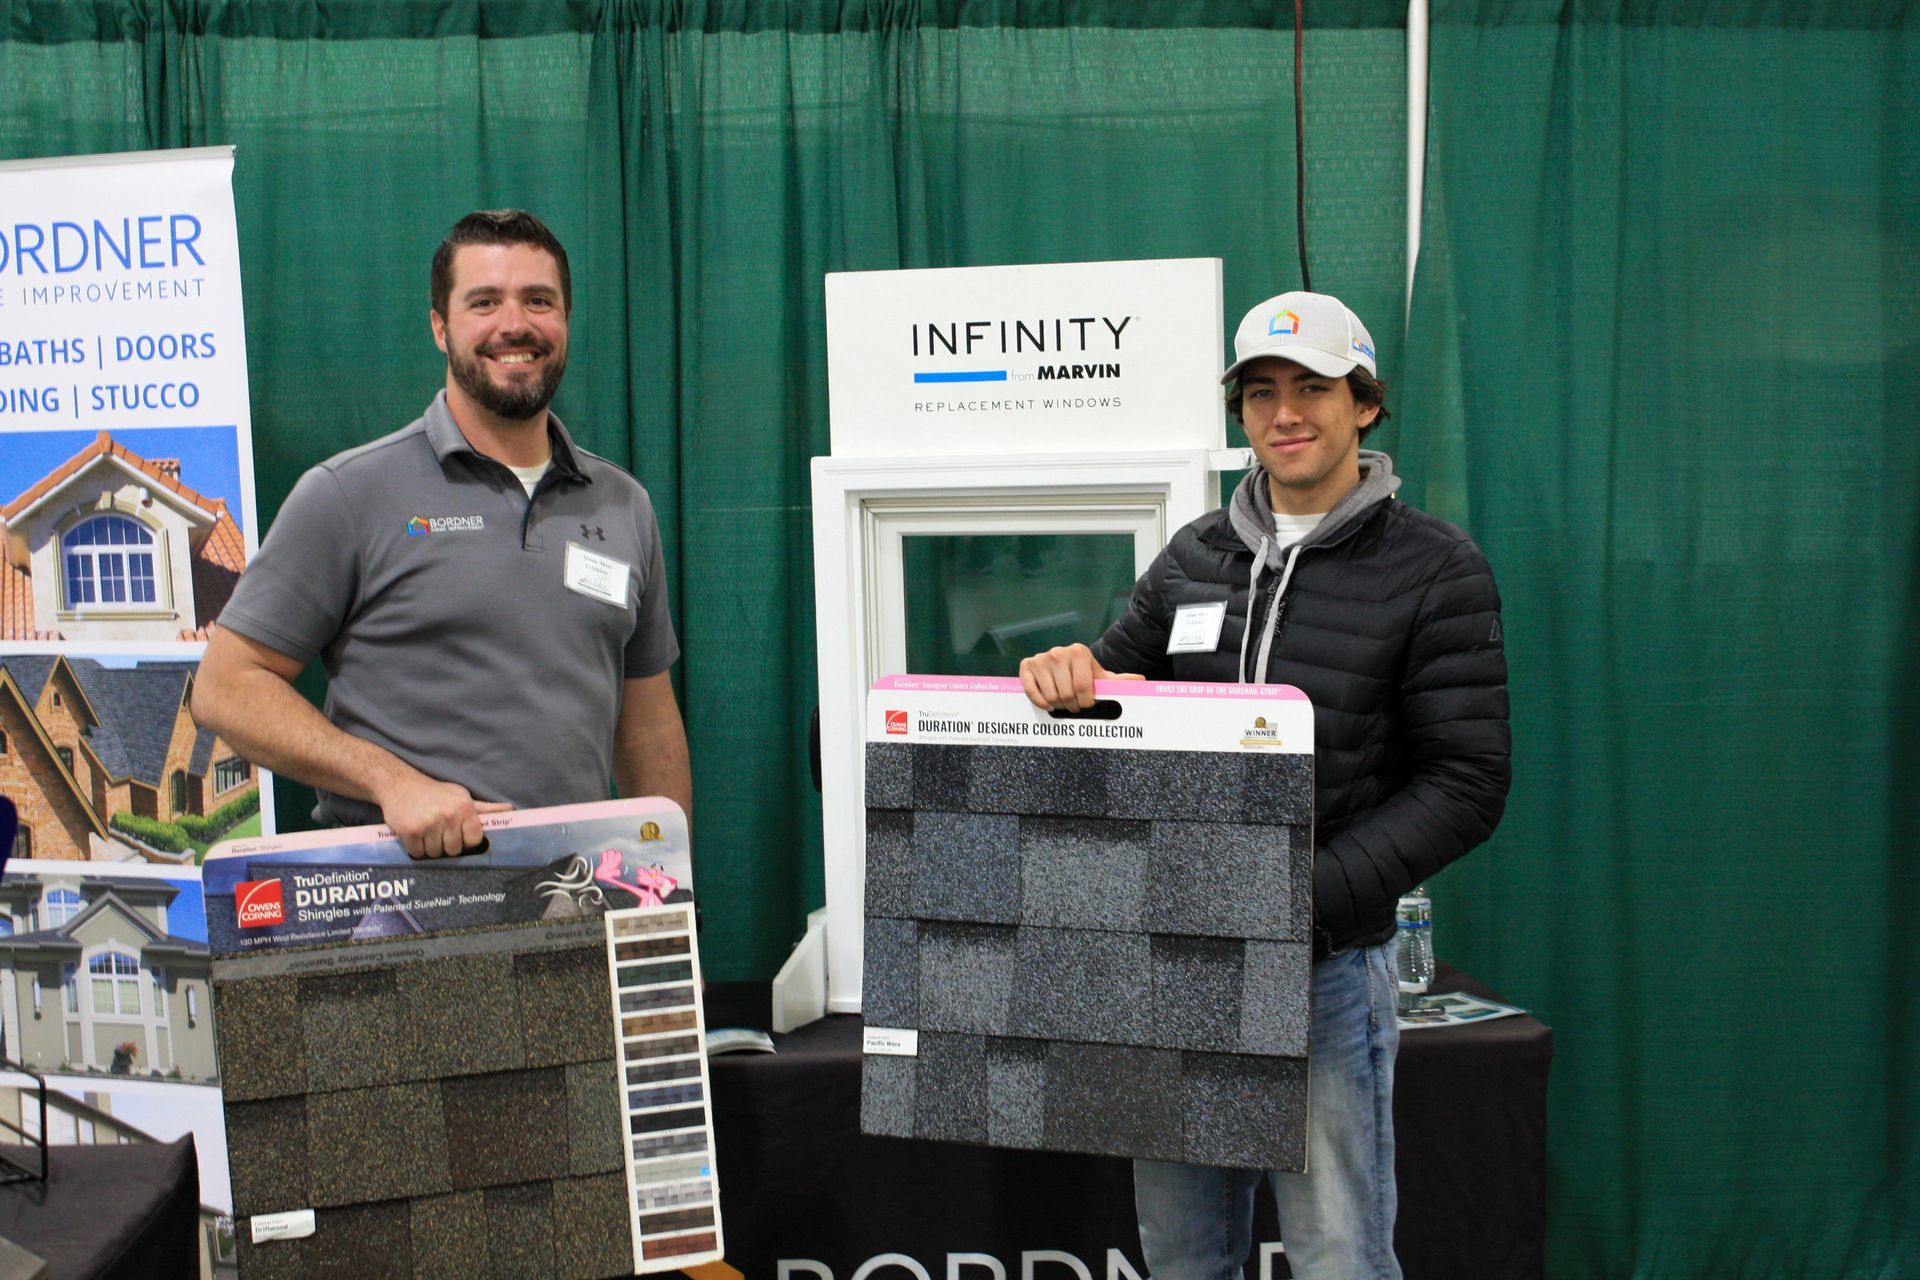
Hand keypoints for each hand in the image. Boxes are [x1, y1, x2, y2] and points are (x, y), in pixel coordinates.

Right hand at [375, 774, 512, 858]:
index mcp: (465, 807)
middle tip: (438, 831)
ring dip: (430, 847)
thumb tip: (510, 810)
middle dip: (445, 845)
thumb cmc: (435, 793)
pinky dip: (415, 848)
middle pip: (454, 850)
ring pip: (435, 854)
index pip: (474, 840)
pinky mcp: (410, 831)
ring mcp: (429, 824)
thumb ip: (485, 808)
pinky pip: (418, 853)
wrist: (400, 785)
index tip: (457, 835)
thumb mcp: (461, 796)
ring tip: (426, 831)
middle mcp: (449, 815)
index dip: (465, 841)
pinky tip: (415, 834)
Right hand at [1018, 643, 1142, 709]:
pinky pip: (1032, 692)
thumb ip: (1121, 681)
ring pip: (1050, 696)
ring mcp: (1041, 658)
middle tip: (1074, 704)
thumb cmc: (1083, 674)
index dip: (1086, 702)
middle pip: (1067, 694)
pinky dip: (1040, 702)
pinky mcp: (1026, 666)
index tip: (1087, 702)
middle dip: (1072, 706)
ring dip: (1057, 706)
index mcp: (1080, 652)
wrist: (1061, 665)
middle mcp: (1059, 652)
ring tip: (1062, 701)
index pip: (1083, 688)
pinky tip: (1047, 703)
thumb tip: (1142, 681)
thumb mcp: (1101, 677)